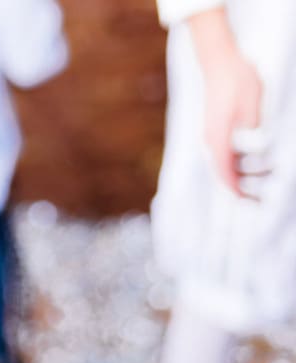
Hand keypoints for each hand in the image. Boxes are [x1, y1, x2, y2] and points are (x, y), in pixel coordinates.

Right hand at [188, 8, 262, 195]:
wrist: (219, 62)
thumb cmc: (238, 79)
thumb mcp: (251, 101)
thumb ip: (251, 126)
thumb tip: (253, 148)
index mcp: (218, 135)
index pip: (224, 170)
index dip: (234, 188)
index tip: (244, 200)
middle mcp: (211, 139)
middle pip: (220, 171)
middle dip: (234, 187)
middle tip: (250, 199)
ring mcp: (210, 134)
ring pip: (220, 164)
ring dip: (232, 177)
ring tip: (247, 187)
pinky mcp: (213, 129)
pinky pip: (221, 154)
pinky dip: (230, 165)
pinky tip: (241, 166)